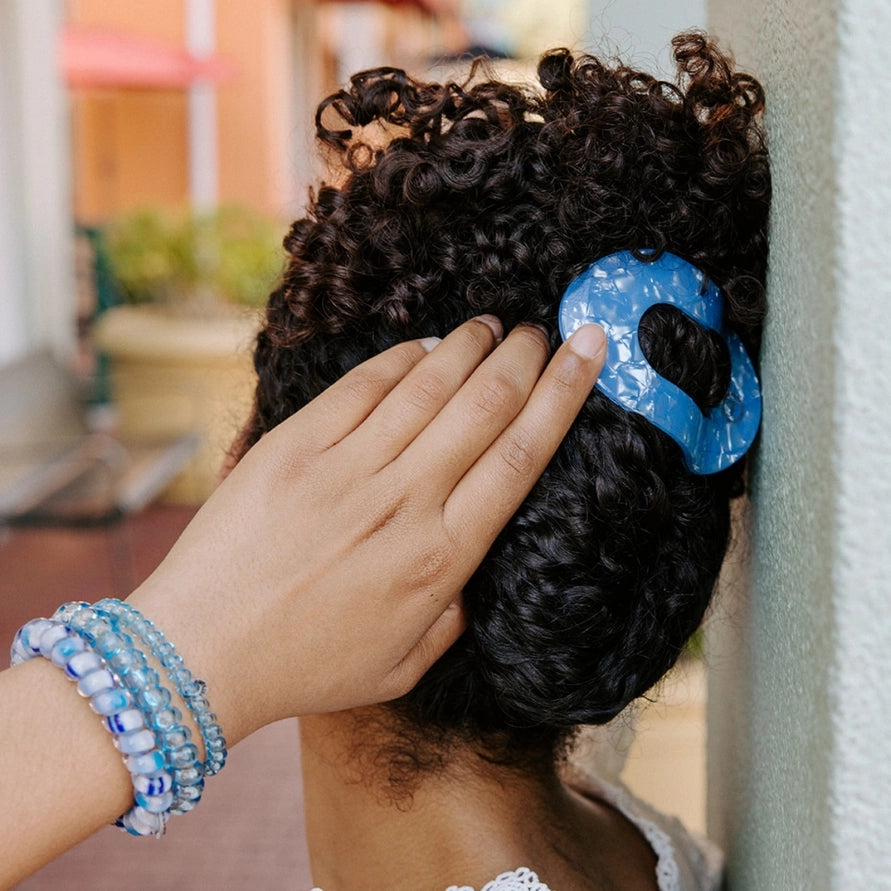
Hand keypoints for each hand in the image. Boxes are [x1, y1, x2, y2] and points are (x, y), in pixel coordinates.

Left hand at [128, 317, 605, 742]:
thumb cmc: (305, 665)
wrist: (198, 651)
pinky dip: (403, 358)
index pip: (522, 454)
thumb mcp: (402, 665)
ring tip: (494, 325)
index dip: (564, 393)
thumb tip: (472, 566)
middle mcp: (403, 501)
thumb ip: (454, 617)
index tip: (588, 351)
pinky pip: (363, 385)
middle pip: (486, 405)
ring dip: (471, 345)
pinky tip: (426, 344)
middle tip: (542, 331)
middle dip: (526, 356)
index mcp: (440, 556)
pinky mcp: (295, 446)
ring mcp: (346, 467)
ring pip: (430, 384)